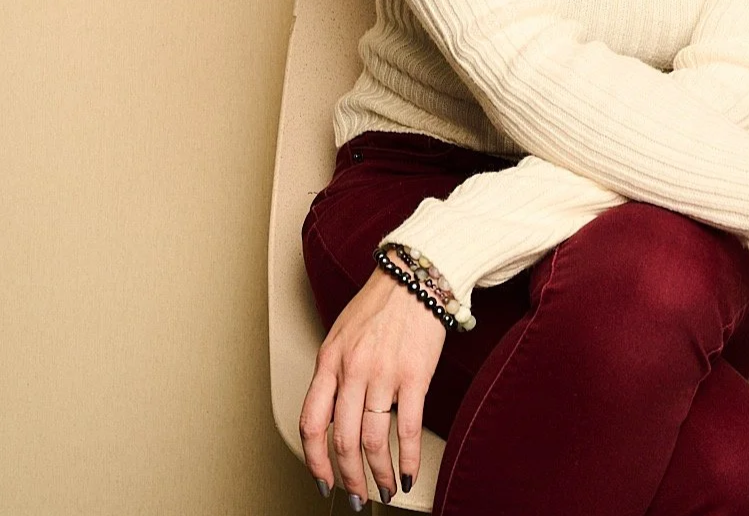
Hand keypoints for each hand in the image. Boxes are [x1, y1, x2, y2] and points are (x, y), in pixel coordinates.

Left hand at [299, 256, 447, 504]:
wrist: (414, 275)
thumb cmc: (380, 303)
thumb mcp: (342, 334)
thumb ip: (334, 372)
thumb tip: (333, 416)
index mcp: (329, 360)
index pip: (312, 423)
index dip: (315, 460)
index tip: (323, 481)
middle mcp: (353, 369)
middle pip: (344, 439)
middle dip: (350, 477)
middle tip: (357, 495)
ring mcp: (384, 373)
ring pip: (374, 440)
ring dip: (379, 473)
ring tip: (386, 488)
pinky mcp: (415, 375)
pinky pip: (408, 428)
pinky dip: (409, 458)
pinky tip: (409, 472)